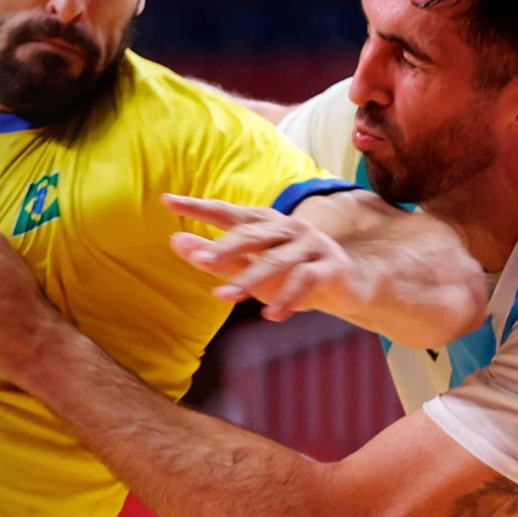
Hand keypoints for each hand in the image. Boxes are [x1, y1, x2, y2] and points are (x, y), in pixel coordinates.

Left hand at [163, 194, 360, 321]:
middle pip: (252, 234)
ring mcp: (311, 245)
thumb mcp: (252, 268)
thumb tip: (174, 240)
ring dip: (249, 279)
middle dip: (224, 247)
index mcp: (266, 223)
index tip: (167, 200)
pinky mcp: (331, 267)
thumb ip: (216, 256)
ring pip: (277, 260)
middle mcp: (288, 227)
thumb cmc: (291, 274)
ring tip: (224, 297)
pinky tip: (271, 315)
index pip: (228, 212)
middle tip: (198, 260)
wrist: (350, 284)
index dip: (199, 206)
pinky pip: (306, 281)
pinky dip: (288, 299)